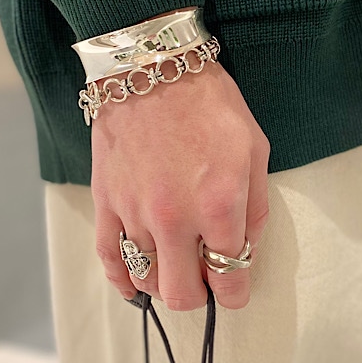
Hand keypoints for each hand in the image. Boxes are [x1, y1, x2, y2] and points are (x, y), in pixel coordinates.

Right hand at [90, 59, 270, 309]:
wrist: (150, 66)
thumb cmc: (209, 103)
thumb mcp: (255, 148)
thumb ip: (254, 207)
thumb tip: (245, 249)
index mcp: (219, 207)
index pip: (228, 277)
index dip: (235, 293)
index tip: (234, 291)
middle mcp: (175, 219)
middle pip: (182, 293)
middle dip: (199, 295)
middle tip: (204, 279)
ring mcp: (135, 213)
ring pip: (146, 279)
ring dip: (164, 282)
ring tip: (174, 268)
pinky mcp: (106, 202)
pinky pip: (108, 258)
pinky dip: (122, 278)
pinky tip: (135, 283)